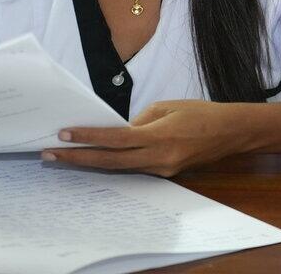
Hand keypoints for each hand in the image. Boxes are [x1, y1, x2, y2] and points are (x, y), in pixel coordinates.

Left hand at [43, 100, 250, 176]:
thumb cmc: (201, 113)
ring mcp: (162, 169)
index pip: (116, 138)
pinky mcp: (165, 173)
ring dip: (92, 161)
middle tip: (50, 154)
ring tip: (65, 156)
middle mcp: (159, 158)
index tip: (64, 134)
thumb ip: (140, 120)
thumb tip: (117, 130)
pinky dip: (113, 162)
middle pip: (110, 161)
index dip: (89, 137)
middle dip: (78, 157)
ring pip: (119, 168)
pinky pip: (133, 168)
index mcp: (160, 136)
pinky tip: (95, 156)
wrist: (231, 133)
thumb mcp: (167, 106)